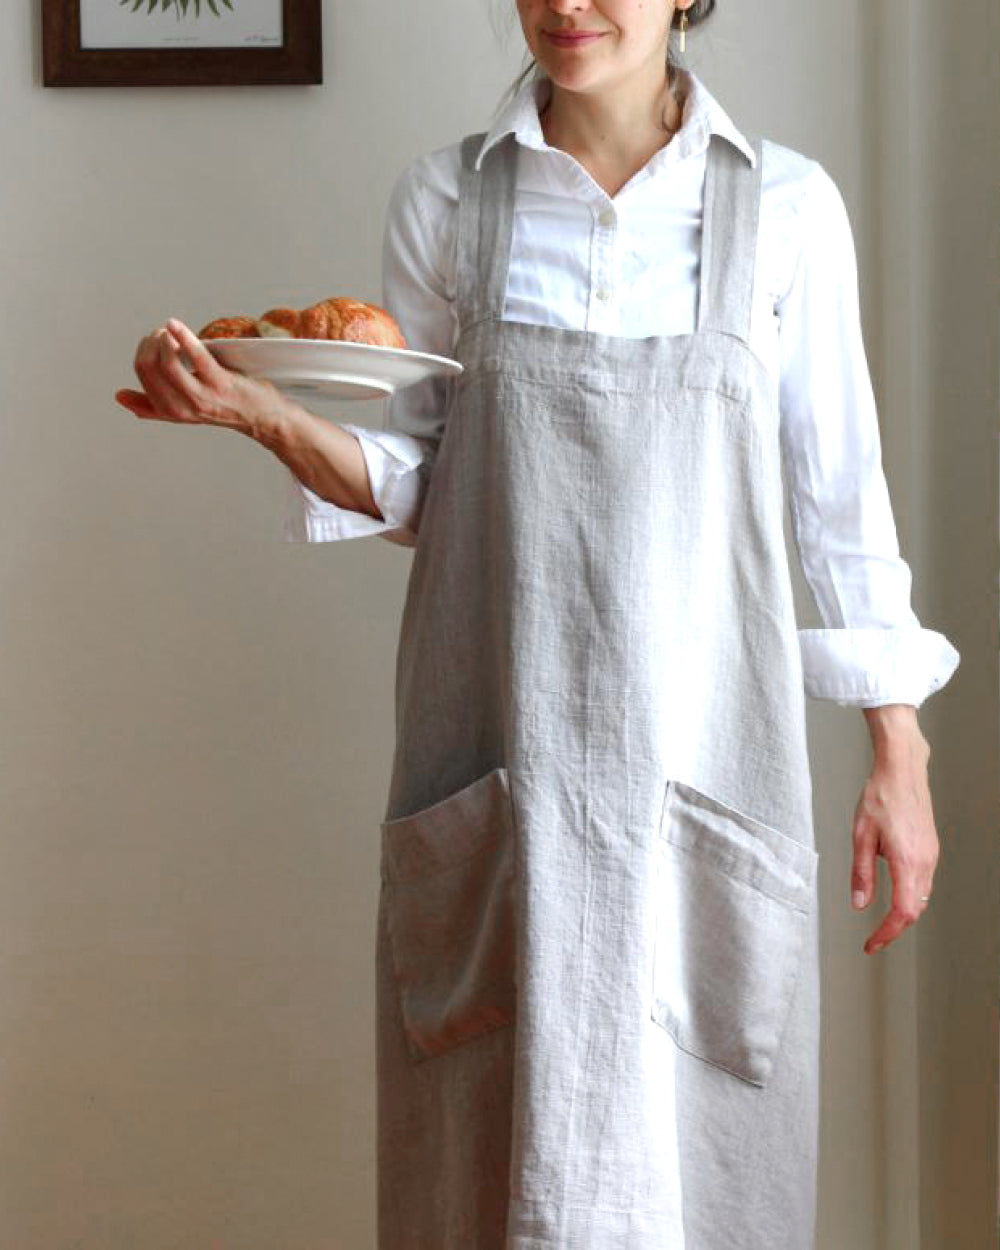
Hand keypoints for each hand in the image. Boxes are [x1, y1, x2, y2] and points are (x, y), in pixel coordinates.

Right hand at [115, 318, 288, 438]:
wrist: (260, 418)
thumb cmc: (222, 409)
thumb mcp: (182, 412)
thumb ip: (149, 406)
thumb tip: (119, 397)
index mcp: (169, 410)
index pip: (142, 372)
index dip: (144, 349)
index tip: (155, 339)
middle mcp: (182, 407)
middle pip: (149, 366)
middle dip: (151, 341)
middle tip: (163, 334)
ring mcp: (201, 396)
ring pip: (167, 362)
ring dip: (164, 339)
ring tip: (171, 331)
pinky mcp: (220, 383)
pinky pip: (196, 357)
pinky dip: (182, 336)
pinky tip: (174, 325)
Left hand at [852, 706, 938, 953]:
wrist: (902, 769)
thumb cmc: (879, 796)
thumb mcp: (860, 836)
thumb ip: (862, 873)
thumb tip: (860, 904)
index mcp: (907, 861)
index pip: (902, 913)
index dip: (886, 934)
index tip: (871, 945)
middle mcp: (925, 862)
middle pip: (914, 910)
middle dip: (894, 928)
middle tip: (873, 938)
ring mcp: (931, 855)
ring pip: (921, 897)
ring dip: (904, 912)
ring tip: (882, 921)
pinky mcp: (931, 848)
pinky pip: (924, 882)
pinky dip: (911, 896)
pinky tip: (896, 893)